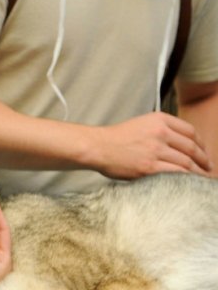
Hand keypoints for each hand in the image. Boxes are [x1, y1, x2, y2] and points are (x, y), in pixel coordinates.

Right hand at [88, 112, 211, 178]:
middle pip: (192, 148)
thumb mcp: (140, 124)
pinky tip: (190, 184)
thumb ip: (160, 130)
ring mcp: (155, 150)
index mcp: (159, 119)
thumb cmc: (116, 138)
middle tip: (208, 167)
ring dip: (198, 172)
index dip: (201, 144)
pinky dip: (187, 180)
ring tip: (203, 178)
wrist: (97, 147)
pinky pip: (176, 174)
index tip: (204, 152)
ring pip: (187, 163)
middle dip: (204, 160)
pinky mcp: (150, 167)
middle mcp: (160, 132)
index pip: (190, 131)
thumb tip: (181, 145)